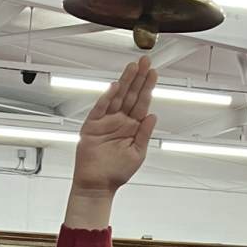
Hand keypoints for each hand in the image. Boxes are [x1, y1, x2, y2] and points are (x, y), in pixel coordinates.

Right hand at [65, 60, 157, 227]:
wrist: (97, 185)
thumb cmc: (116, 173)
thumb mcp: (138, 154)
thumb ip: (145, 134)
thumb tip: (153, 116)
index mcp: (132, 127)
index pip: (142, 103)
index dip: (148, 88)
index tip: (154, 74)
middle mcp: (120, 121)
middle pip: (131, 95)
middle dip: (138, 78)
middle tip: (145, 62)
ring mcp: (106, 122)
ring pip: (117, 97)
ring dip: (125, 82)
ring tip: (133, 67)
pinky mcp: (92, 126)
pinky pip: (100, 108)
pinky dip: (107, 97)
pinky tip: (115, 86)